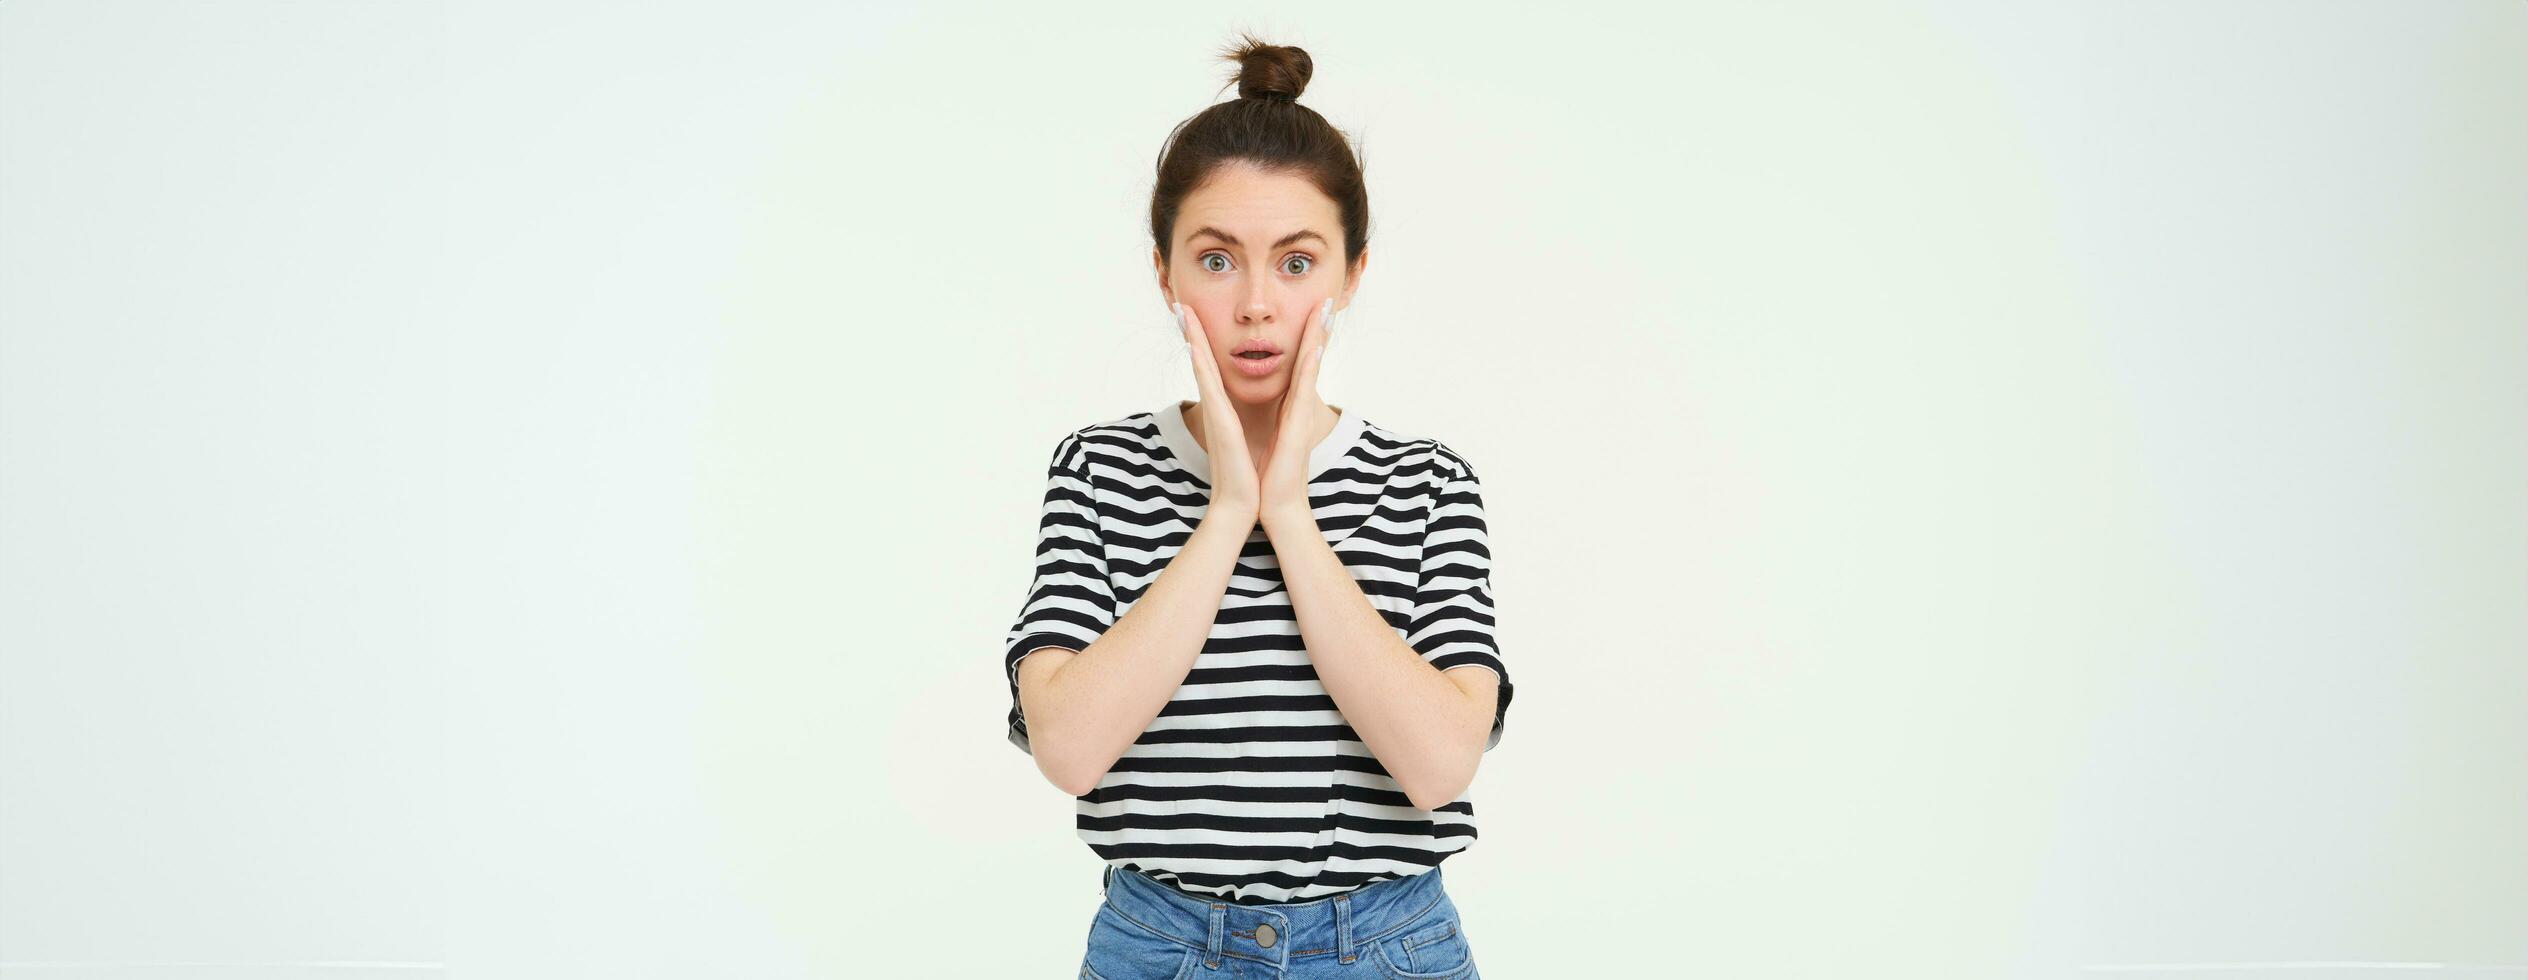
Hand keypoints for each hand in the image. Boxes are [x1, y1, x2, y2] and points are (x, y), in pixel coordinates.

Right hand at [1177, 303, 1261, 525]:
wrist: (1244, 505)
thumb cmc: (1248, 476)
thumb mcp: (1251, 440)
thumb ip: (1242, 425)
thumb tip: (1242, 418)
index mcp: (1225, 410)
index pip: (1213, 367)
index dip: (1204, 342)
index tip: (1195, 318)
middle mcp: (1216, 407)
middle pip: (1201, 361)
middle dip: (1192, 331)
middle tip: (1180, 304)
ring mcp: (1215, 413)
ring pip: (1202, 366)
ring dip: (1193, 337)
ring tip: (1183, 311)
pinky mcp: (1219, 422)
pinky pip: (1210, 385)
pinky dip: (1201, 363)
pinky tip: (1194, 343)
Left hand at [1258, 297, 1333, 529]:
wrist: (1271, 506)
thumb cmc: (1263, 476)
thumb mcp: (1257, 439)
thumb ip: (1258, 420)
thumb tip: (1248, 408)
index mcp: (1286, 409)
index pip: (1296, 365)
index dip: (1302, 337)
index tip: (1308, 312)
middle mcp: (1297, 408)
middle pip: (1308, 359)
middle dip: (1316, 328)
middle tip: (1326, 299)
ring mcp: (1300, 416)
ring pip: (1309, 367)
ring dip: (1316, 336)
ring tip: (1324, 309)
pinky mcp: (1298, 427)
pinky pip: (1303, 389)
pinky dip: (1309, 365)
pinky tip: (1314, 345)